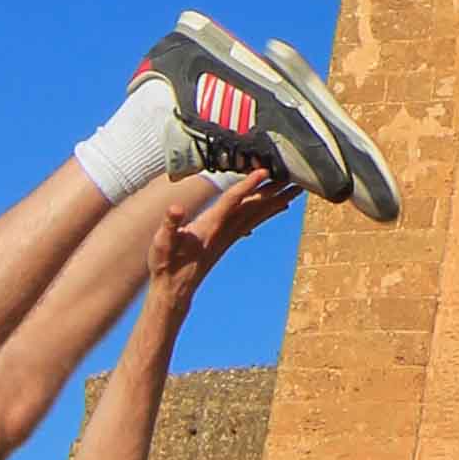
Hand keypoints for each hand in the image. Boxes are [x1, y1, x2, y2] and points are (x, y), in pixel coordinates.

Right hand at [138, 166, 287, 328]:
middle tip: (295, 176)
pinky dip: (269, 211)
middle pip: (254, 206)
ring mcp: (229, 236)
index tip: (264, 171)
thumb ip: (169, 225)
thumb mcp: (162, 243)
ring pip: (258, 214)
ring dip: (278, 200)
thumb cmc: (167, 264)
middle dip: (274, 190)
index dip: (247, 185)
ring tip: (296, 189)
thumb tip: (175, 209)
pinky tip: (279, 206)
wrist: (174, 289)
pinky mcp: (229, 240)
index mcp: (211, 225)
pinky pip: (254, 221)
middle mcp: (225, 230)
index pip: (233, 201)